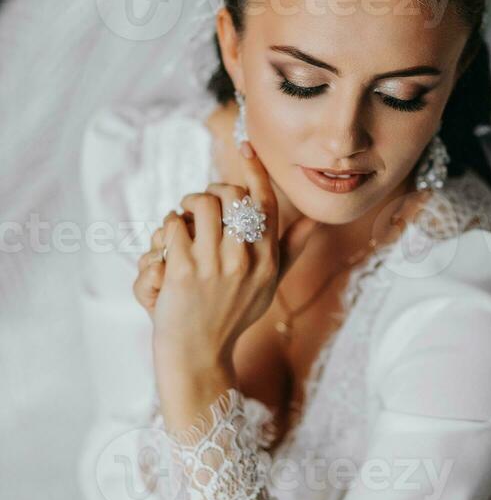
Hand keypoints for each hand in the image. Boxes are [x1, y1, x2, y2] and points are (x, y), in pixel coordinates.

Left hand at [134, 141, 320, 392]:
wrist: (198, 355)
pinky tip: (166, 248)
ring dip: (184, 208)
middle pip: (230, 194)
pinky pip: (173, 224)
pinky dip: (166, 231)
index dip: (254, 170)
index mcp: (268, 259)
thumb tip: (316, 221)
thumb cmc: (232, 317)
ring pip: (200, 203)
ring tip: (180, 225)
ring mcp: (216, 264)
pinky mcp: (185, 270)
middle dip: (209, 192)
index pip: (265, 203)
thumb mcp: (268, 285)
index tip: (245, 145)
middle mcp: (246, 259)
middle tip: (198, 207)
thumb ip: (289, 250)